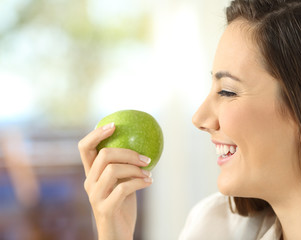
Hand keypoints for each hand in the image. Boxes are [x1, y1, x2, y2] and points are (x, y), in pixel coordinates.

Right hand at [78, 123, 152, 239]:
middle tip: (146, 157)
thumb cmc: (122, 205)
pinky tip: (149, 182)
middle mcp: (89, 183)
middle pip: (103, 155)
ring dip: (135, 169)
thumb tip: (144, 146)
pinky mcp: (105, 208)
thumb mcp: (122, 182)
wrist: (118, 234)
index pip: (85, 148)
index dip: (96, 134)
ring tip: (149, 172)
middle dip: (127, 152)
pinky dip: (140, 182)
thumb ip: (125, 167)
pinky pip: (123, 188)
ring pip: (113, 170)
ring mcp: (95, 196)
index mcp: (91, 174)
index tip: (114, 125)